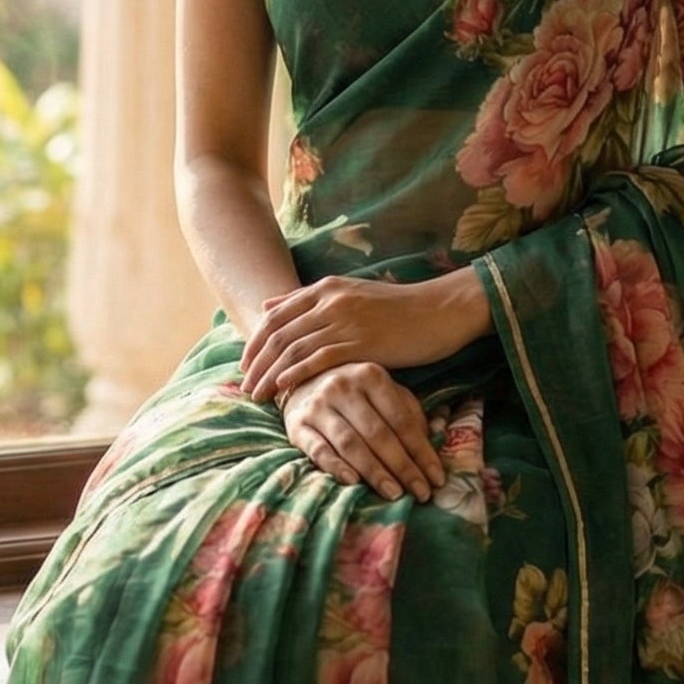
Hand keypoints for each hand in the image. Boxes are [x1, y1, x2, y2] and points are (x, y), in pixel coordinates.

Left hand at [239, 269, 486, 406]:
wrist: (439, 310)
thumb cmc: (397, 308)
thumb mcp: (350, 293)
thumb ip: (309, 299)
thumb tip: (269, 304)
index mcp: (326, 288)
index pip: (276, 315)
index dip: (256, 340)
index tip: (245, 363)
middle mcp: (330, 301)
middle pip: (279, 333)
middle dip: (256, 361)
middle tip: (244, 385)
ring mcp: (345, 321)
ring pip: (293, 349)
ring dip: (270, 374)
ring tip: (257, 395)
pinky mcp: (361, 342)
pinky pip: (318, 359)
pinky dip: (296, 374)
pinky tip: (283, 389)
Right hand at [279, 362, 445, 503]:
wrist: (300, 380)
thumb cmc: (353, 391)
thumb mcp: (384, 391)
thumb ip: (409, 412)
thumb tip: (436, 437)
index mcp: (371, 376)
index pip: (402, 421)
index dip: (422, 452)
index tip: (437, 478)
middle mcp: (343, 387)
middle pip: (378, 434)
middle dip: (403, 467)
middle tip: (421, 493)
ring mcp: (318, 406)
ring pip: (351, 444)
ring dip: (375, 472)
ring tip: (394, 494)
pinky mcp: (297, 425)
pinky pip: (318, 450)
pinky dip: (336, 467)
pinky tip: (353, 482)